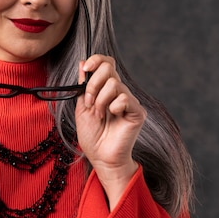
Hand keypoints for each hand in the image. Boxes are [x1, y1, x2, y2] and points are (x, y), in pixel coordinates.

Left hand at [75, 55, 146, 206]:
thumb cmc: (92, 136)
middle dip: (93, 84)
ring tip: (99, 115)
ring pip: (114, 84)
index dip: (96, 60)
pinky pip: (124, 98)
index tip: (85, 68)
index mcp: (106, 89)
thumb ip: (83, 86)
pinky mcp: (136, 111)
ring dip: (100, 100)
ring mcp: (129, 101)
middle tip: (89, 102)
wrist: (101, 157)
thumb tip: (82, 63)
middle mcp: (119, 92)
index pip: (106, 63)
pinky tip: (111, 118)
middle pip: (109, 68)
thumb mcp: (82, 107)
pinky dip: (112, 107)